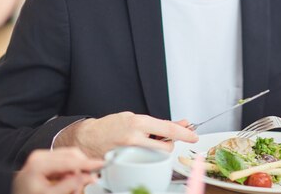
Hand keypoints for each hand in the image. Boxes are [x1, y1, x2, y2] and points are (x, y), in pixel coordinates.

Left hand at [12, 147, 102, 193]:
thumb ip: (69, 186)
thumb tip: (87, 176)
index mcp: (39, 162)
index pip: (69, 160)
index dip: (87, 163)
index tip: (101, 164)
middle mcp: (40, 155)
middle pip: (71, 154)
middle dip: (83, 167)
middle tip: (90, 180)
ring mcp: (42, 156)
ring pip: (69, 156)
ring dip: (77, 169)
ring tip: (75, 186)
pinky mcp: (44, 160)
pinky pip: (64, 161)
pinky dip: (70, 170)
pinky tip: (69, 181)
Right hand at [56, 112, 198, 158]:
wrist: (87, 138)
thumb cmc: (111, 126)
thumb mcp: (134, 118)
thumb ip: (156, 124)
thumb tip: (179, 124)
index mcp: (138, 122)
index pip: (167, 128)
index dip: (183, 132)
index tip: (193, 135)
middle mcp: (135, 137)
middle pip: (166, 147)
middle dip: (168, 145)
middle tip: (161, 141)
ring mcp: (130, 152)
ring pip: (157, 156)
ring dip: (157, 153)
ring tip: (146, 147)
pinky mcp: (125, 163)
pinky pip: (145, 162)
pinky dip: (146, 159)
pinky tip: (140, 154)